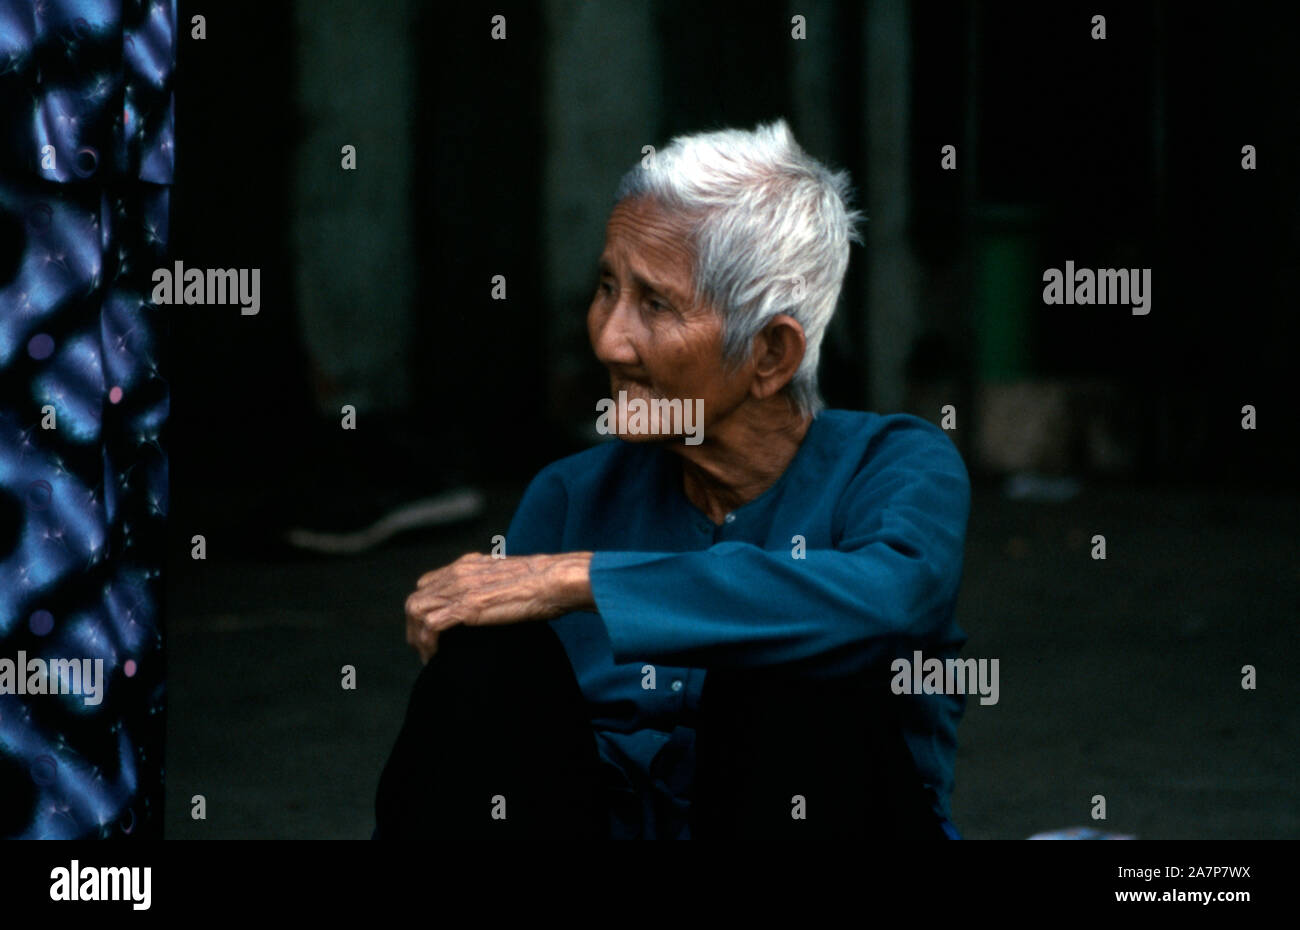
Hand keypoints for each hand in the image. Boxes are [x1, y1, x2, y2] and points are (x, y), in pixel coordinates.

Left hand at [404, 552, 593, 663]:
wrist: (553, 581)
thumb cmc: (542, 584)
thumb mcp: (509, 579)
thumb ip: (493, 586)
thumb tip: (495, 602)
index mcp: (467, 565)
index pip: (427, 584)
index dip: (425, 608)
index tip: (433, 631)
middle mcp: (457, 573)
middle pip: (416, 600)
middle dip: (414, 627)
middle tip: (425, 650)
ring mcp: (460, 589)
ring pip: (416, 612)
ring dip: (417, 638)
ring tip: (428, 657)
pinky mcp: (466, 607)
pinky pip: (430, 626)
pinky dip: (428, 643)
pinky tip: (436, 656)